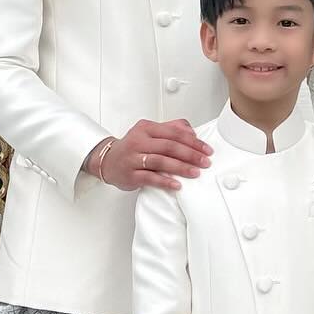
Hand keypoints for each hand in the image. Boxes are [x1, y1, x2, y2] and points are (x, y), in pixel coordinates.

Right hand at [87, 119, 211, 189]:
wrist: (107, 161)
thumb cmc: (132, 147)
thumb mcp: (150, 132)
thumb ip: (171, 128)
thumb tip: (192, 132)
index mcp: (146, 128)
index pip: (174, 132)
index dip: (193, 141)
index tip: (206, 149)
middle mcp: (139, 141)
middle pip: (169, 146)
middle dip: (190, 154)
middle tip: (205, 161)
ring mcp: (133, 158)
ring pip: (160, 161)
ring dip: (181, 167)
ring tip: (195, 173)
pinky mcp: (130, 174)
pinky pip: (149, 178)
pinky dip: (164, 181)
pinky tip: (176, 185)